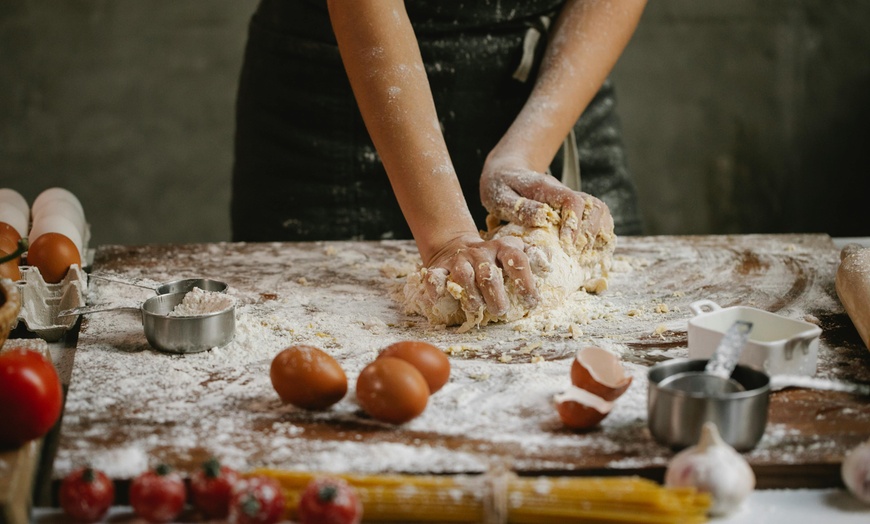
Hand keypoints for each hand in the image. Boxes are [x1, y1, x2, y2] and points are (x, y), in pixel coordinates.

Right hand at [425, 234, 538, 318]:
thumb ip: (533, 258)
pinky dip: (435, 288)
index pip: (517, 260)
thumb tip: (549, 266)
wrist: (456, 245)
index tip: (531, 302)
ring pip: (464, 276)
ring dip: (470, 295)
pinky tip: (439, 299)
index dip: (525, 282)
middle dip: (495, 294)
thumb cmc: (493, 258)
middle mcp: (481, 252)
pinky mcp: (439, 268)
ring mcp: (459, 260)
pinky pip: (434, 277)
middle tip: (501, 311)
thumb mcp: (513, 252)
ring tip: (476, 309)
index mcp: (503, 248)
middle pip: (488, 273)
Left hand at [480, 158, 612, 248]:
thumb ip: (521, 207)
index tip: (566, 244)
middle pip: (594, 206)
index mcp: (546, 188)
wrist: (505, 172)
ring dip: (598, 235)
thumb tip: (543, 218)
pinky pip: (596, 219)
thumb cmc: (500, 186)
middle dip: (590, 233)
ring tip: (585, 257)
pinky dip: (599, 235)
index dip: (573, 223)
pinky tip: (590, 253)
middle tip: (576, 255)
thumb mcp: (500, 196)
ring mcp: (571, 200)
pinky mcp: (572, 210)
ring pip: (600, 211)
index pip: (572, 200)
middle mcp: (564, 192)